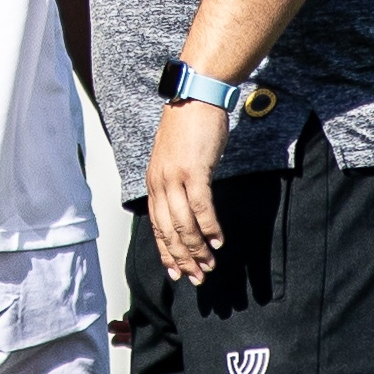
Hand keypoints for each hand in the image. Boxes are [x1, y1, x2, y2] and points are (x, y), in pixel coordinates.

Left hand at [145, 99, 224, 282]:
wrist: (196, 95)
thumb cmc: (190, 126)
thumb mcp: (176, 158)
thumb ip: (177, 182)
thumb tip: (188, 207)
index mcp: (154, 182)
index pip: (156, 226)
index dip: (166, 252)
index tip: (176, 272)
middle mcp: (160, 183)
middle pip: (168, 231)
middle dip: (182, 258)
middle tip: (196, 278)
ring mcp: (175, 177)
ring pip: (184, 224)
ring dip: (197, 248)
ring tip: (209, 265)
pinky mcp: (194, 170)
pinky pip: (201, 206)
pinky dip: (209, 227)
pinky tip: (218, 240)